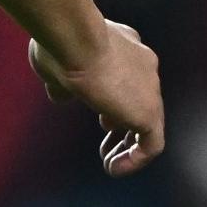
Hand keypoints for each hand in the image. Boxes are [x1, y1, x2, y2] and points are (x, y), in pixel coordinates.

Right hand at [30, 17, 166, 174]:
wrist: (76, 37)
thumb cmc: (59, 44)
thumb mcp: (55, 63)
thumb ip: (63, 80)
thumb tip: (61, 96)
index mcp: (126, 47)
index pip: (130, 78)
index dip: (115, 102)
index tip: (102, 120)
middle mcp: (144, 65)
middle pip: (142, 101)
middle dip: (123, 125)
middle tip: (105, 144)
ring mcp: (150, 88)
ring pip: (148, 123)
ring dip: (128, 147)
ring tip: (110, 164)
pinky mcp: (148, 112)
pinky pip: (151, 145)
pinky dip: (134, 160)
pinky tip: (113, 169)